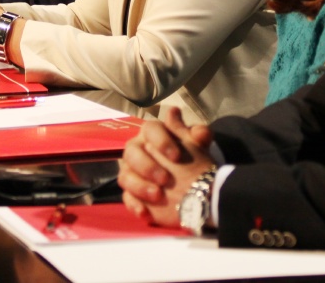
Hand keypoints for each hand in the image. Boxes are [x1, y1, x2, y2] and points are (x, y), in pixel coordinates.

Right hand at [118, 107, 215, 226]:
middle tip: (166, 178)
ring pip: (125, 177)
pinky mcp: (134, 195)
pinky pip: (127, 198)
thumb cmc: (195, 161)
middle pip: (131, 153)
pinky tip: (145, 212)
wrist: (199, 188)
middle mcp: (138, 151)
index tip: (177, 156)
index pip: (149, 129)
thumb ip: (193, 131)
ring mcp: (134, 174)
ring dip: (140, 186)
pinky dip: (135, 205)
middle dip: (147, 166)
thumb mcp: (199, 147)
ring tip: (159, 195)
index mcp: (153, 135)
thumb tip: (176, 113)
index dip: (161, 141)